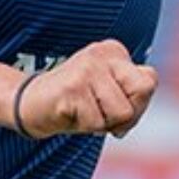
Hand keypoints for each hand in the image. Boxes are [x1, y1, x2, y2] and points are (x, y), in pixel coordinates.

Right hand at [14, 40, 156, 139]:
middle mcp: (102, 53)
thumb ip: (135, 95)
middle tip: (100, 114)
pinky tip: (70, 114)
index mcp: (114, 51)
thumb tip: (139, 99)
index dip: (137, 106)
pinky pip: (97, 122)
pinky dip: (85, 127)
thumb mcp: (111, 96)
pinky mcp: (72, 87)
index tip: (113, 107)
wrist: (30, 105)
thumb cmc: (77, 104)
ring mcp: (86, 68)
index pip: (149, 83)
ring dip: (103, 123)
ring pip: (121, 112)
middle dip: (124, 116)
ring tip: (83, 112)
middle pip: (141, 95)